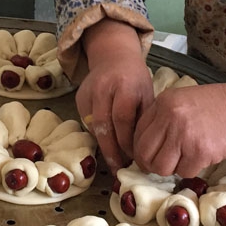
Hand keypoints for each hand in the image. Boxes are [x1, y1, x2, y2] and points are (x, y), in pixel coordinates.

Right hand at [77, 20, 154, 173]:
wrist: (113, 57)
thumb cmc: (135, 79)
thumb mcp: (146, 94)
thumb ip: (143, 120)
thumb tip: (143, 152)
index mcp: (125, 86)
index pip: (123, 120)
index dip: (127, 142)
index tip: (133, 158)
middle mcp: (103, 88)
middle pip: (104, 126)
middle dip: (111, 151)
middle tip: (119, 169)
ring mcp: (88, 93)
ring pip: (93, 127)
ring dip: (104, 145)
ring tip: (115, 160)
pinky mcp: (79, 98)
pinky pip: (87, 123)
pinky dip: (97, 135)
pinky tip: (107, 142)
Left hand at [133, 83, 225, 177]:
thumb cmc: (216, 107)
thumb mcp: (182, 101)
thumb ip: (162, 118)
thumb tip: (144, 146)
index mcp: (163, 103)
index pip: (138, 133)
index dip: (141, 149)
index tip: (148, 156)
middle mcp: (170, 117)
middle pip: (145, 153)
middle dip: (151, 164)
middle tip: (161, 166)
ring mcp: (184, 134)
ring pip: (162, 167)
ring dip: (171, 169)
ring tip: (184, 160)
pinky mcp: (200, 151)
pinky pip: (185, 172)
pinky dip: (191, 170)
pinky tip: (201, 157)